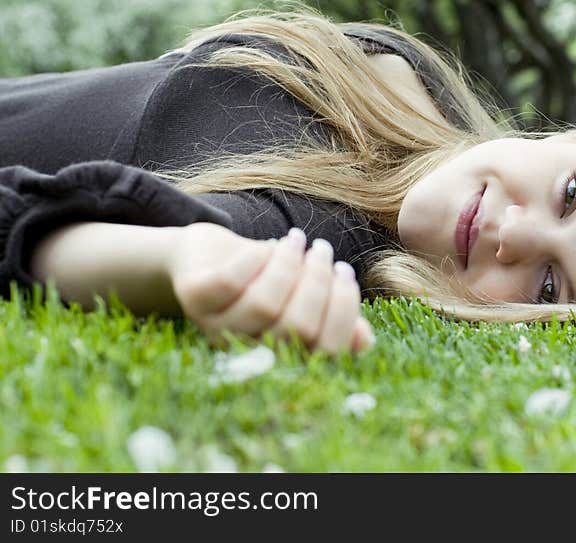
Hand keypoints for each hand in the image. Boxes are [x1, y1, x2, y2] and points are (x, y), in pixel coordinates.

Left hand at [165, 222, 373, 352]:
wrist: (204, 256)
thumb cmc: (261, 276)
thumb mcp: (301, 296)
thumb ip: (332, 317)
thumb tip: (364, 340)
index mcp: (280, 355)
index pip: (324, 350)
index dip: (342, 311)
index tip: (345, 272)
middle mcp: (247, 351)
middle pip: (295, 327)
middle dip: (317, 283)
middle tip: (323, 250)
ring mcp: (216, 326)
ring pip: (263, 304)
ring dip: (288, 266)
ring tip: (297, 239)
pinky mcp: (193, 298)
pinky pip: (229, 283)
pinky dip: (255, 259)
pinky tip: (267, 245)